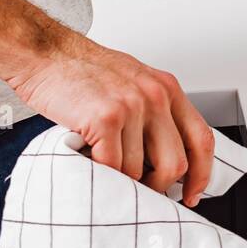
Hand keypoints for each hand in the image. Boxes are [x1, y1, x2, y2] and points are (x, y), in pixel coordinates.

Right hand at [6, 31, 214, 206]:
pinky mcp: (105, 118)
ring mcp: (132, 106)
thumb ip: (154, 115)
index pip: (201, 139)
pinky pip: (112, 166)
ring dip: (122, 180)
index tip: (192, 194)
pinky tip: (90, 161)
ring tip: (104, 166)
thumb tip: (167, 160)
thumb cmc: (83, 72)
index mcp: (168, 89)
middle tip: (142, 193)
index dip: (201, 174)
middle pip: (176, 164)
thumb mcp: (133, 84)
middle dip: (159, 188)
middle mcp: (156, 96)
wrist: (44, 53)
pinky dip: (101, 173)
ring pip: (139, 171)